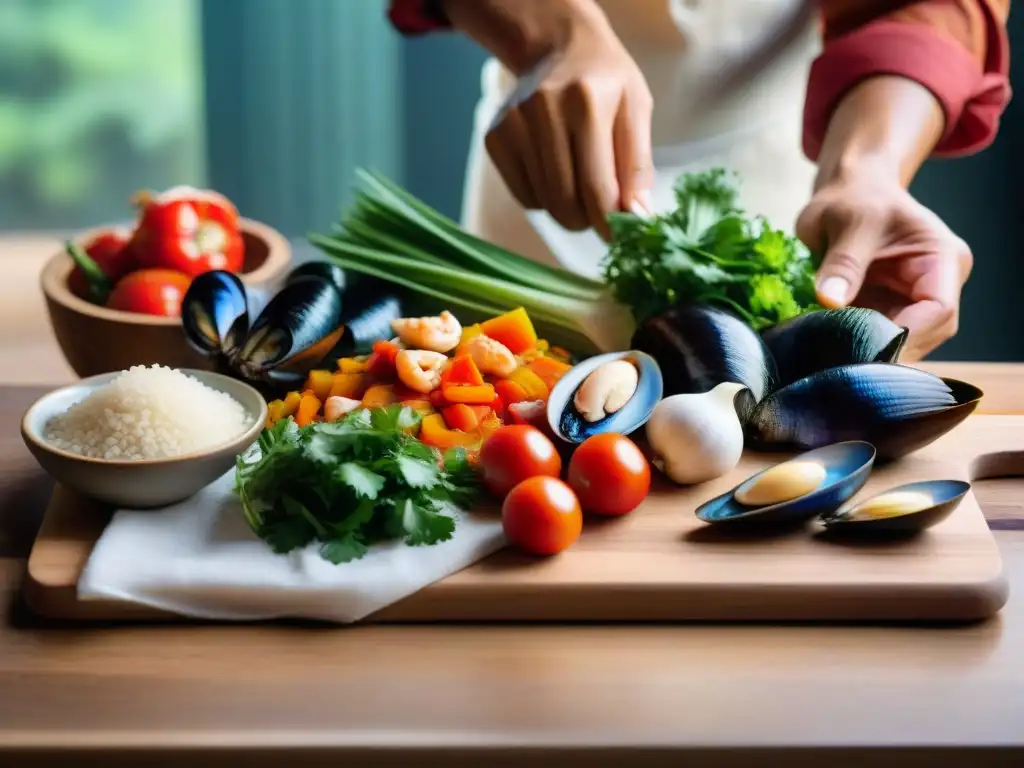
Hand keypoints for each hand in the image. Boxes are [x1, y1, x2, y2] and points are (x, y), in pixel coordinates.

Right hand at [484, 16, 652, 239]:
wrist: (558, 47)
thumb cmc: (606, 82)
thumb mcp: (636, 109)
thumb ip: (637, 165)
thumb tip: (637, 217)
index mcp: (587, 102)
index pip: (597, 188)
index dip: (611, 222)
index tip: (619, 236)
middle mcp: (544, 111)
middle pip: (564, 202)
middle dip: (586, 220)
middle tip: (599, 214)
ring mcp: (513, 124)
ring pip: (543, 203)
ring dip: (567, 209)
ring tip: (580, 185)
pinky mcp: (495, 136)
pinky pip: (523, 195)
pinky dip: (543, 199)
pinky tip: (556, 174)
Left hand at [797, 175, 972, 360]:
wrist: (848, 192)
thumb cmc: (856, 197)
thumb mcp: (848, 221)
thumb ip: (843, 262)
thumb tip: (830, 299)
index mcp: (942, 259)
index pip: (939, 310)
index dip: (906, 334)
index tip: (864, 345)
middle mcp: (936, 284)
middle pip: (924, 335)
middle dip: (885, 347)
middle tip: (840, 356)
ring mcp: (912, 301)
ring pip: (901, 343)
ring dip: (868, 349)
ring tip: (831, 349)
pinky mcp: (888, 310)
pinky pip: (878, 337)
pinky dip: (855, 342)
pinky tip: (830, 344)